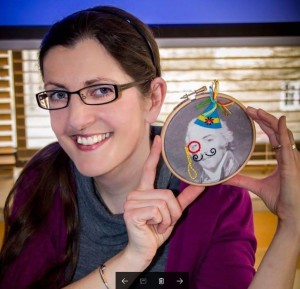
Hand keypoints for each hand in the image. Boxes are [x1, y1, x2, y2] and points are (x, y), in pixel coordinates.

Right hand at [123, 135, 204, 265]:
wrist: (143, 250)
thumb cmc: (155, 230)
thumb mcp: (172, 213)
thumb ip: (184, 199)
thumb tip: (200, 185)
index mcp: (144, 191)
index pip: (149, 169)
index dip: (154, 154)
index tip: (158, 138)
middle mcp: (135, 193)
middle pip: (167, 193)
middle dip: (173, 212)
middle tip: (163, 222)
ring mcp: (131, 202)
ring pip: (164, 203)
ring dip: (167, 219)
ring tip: (157, 225)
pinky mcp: (131, 212)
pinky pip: (158, 211)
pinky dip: (162, 223)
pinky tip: (151, 228)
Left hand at [225, 107, 299, 228]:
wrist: (292, 216)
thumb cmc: (281, 201)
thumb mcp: (256, 186)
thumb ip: (242, 180)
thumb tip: (224, 178)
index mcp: (283, 159)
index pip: (274, 136)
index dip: (264, 125)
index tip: (251, 115)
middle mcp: (289, 156)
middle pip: (278, 131)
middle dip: (264, 118)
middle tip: (249, 109)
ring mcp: (293, 159)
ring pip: (282, 134)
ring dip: (270, 120)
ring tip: (256, 111)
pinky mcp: (292, 166)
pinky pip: (288, 145)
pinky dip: (283, 131)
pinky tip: (279, 120)